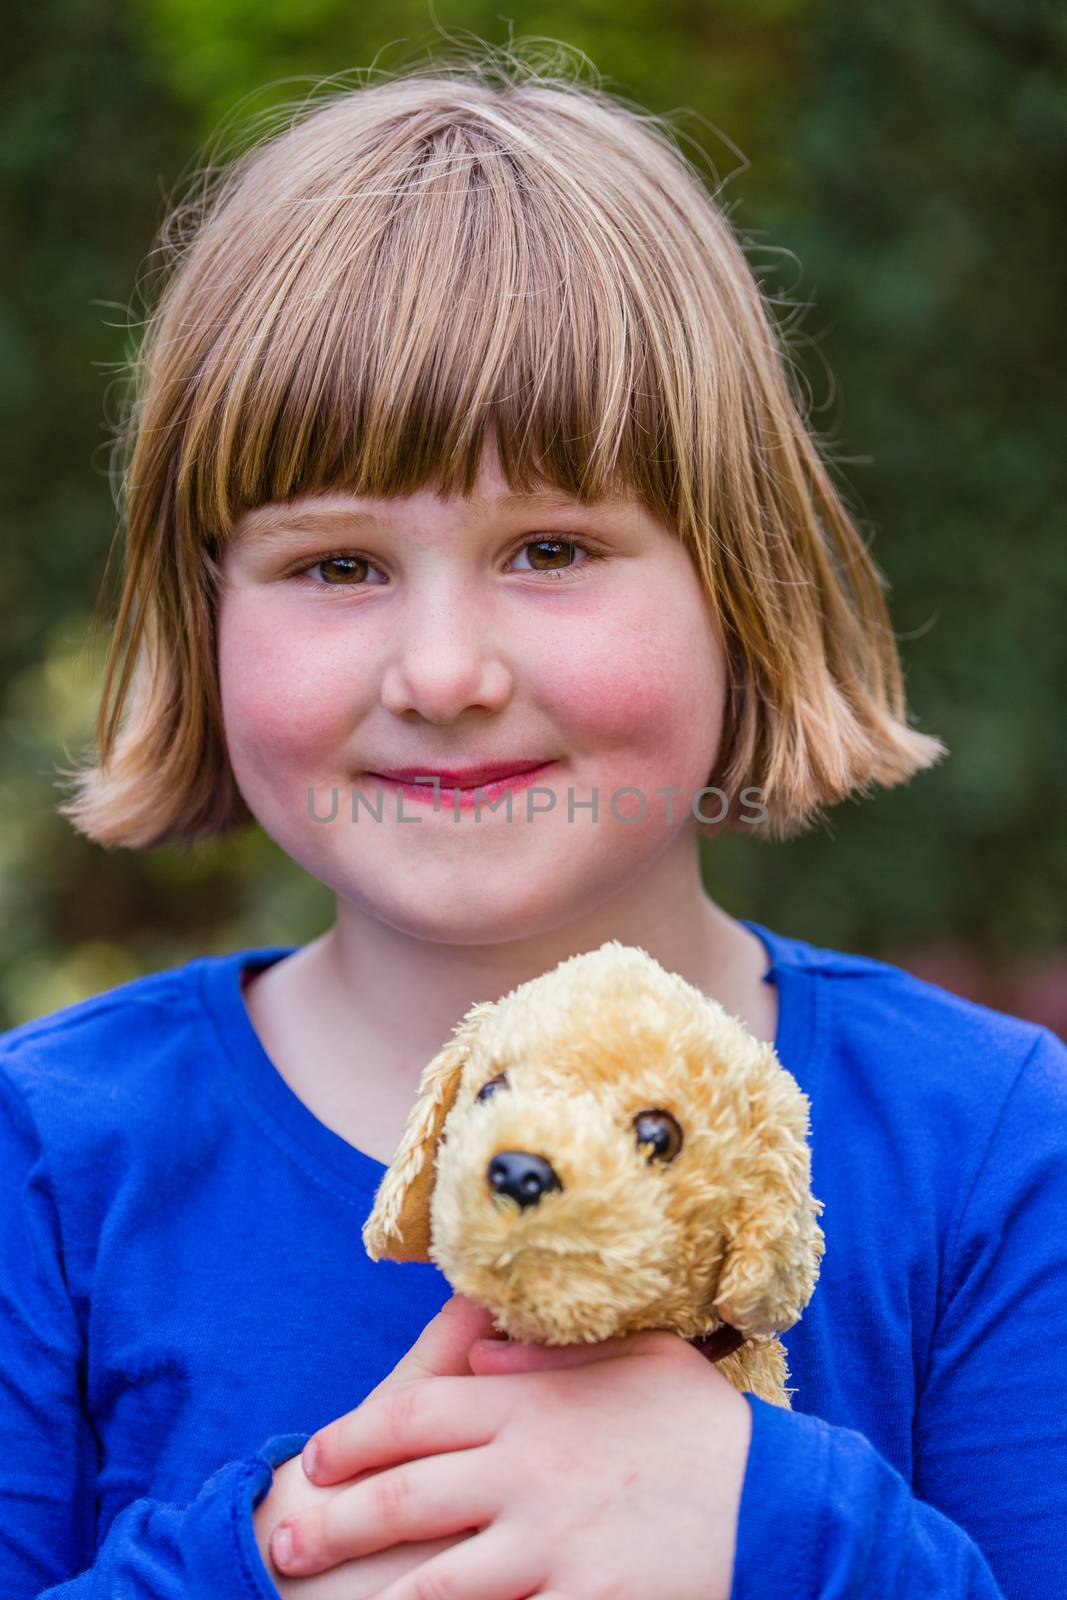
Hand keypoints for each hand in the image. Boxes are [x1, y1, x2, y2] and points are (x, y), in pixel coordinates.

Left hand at [267, 1308, 752, 1599]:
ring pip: (436, 1582)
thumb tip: (479, 1357)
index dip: (357, 1438)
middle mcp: (529, 1474)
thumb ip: (550, 1355)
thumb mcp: (634, 1358)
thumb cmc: (705, 1424)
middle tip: (286, 1543)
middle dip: (335, 1522)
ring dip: (377, 1597)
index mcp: (534, 1407)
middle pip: (406, 1497)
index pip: (417, 1415)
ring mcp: (552, 1547)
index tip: (317, 1456)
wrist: (779, 1503)